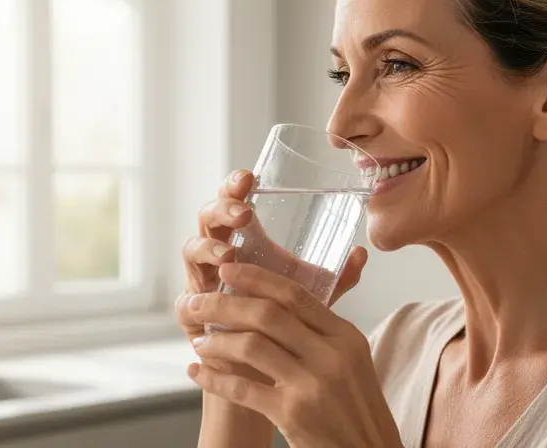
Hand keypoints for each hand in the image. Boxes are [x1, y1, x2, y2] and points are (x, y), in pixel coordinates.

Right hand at [177, 169, 365, 341]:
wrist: (264, 369)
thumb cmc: (283, 321)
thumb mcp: (311, 295)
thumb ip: (337, 276)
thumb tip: (362, 253)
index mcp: (245, 241)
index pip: (236, 202)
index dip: (236, 186)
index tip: (249, 176)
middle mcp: (219, 254)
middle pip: (209, 217)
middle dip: (222, 210)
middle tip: (243, 215)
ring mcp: (201, 280)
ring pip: (191, 250)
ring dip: (208, 249)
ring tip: (228, 256)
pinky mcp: (191, 312)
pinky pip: (184, 299)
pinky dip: (193, 296)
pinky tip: (206, 296)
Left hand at [181, 261, 402, 447]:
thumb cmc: (356, 409)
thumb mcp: (353, 361)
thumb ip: (323, 332)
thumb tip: (284, 302)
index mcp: (345, 336)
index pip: (295, 294)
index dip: (257, 278)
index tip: (228, 270)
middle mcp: (330, 355)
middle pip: (268, 314)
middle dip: (225, 304)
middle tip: (198, 301)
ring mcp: (311, 385)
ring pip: (251, 346)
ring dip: (217, 340)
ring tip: (200, 340)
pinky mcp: (293, 414)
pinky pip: (242, 388)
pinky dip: (214, 378)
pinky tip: (197, 372)